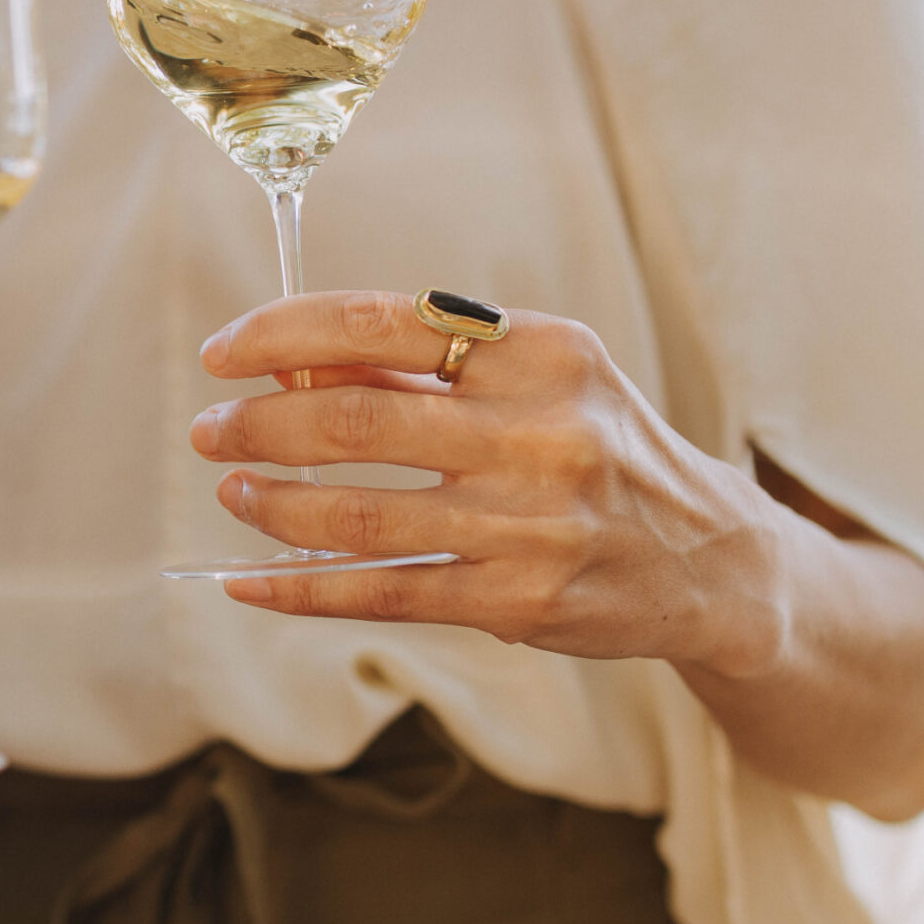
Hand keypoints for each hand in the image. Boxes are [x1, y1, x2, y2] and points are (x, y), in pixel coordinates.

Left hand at [188, 290, 923, 816]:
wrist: (712, 560)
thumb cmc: (596, 446)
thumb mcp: (534, 378)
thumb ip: (418, 370)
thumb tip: (283, 367)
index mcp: (539, 352)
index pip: (377, 323)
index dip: (280, 334)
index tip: (222, 353)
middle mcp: (540, 432)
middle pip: (354, 422)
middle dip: (259, 425)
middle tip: (211, 430)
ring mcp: (530, 524)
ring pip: (359, 515)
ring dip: (271, 504)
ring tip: (232, 491)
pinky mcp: (518, 601)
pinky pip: (380, 594)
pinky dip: (299, 589)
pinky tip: (246, 581)